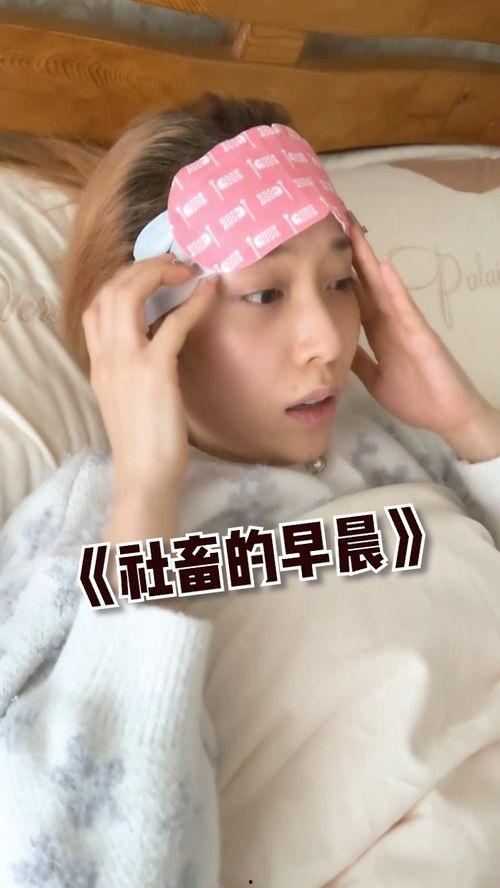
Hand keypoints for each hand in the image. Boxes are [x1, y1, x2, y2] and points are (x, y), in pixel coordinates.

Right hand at [82, 255, 218, 493]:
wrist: (145, 475)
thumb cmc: (144, 442)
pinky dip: (192, 303)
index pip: (96, 306)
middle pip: (110, 290)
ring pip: (129, 294)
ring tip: (185, 273)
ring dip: (158, 274)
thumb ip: (135, 368)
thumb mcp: (130, 397)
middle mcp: (106, 356)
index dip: (123, 282)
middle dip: (141, 268)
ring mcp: (126, 361)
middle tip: (173, 267)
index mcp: (99, 363)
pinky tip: (208, 293)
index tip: (152, 277)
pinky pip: (172, 323)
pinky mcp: (154, 370)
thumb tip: (161, 341)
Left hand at [349, 219, 490, 437]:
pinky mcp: (421, 336)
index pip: (356, 299)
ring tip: (354, 233)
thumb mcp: (375, 378)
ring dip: (369, 261)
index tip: (321, 255)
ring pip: (384, 288)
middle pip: (367, 285)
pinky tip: (382, 269)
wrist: (448, 416)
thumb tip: (336, 347)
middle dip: (351, 258)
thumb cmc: (417, 397)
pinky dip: (394, 289)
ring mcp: (407, 326)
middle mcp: (391, 323)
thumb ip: (359, 360)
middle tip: (335, 226)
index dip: (339, 277)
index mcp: (379, 333)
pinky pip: (405, 309)